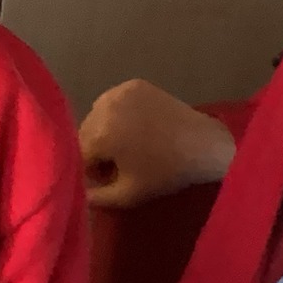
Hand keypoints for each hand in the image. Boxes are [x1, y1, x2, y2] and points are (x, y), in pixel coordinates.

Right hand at [77, 79, 234, 207]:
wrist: (204, 145)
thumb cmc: (166, 172)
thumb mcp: (128, 194)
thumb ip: (96, 197)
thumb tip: (79, 192)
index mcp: (99, 133)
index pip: (78, 153)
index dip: (90, 169)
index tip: (106, 178)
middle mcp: (103, 106)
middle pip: (85, 132)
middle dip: (96, 148)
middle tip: (116, 163)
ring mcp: (119, 91)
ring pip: (97, 115)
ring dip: (104, 129)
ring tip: (126, 144)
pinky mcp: (134, 84)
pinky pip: (113, 101)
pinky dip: (117, 113)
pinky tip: (134, 125)